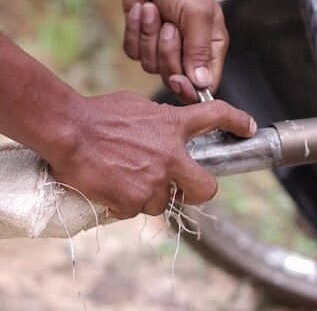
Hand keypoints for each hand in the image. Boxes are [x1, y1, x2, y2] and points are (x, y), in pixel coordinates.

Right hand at [45, 92, 256, 219]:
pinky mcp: (133, 201)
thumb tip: (163, 127)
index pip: (215, 116)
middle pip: (206, 188)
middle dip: (198, 191)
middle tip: (184, 188)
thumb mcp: (136, 106)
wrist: (68, 131)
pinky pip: (134, 210)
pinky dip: (124, 202)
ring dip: (148, 195)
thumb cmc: (97, 114)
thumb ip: (158, 119)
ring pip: (162, 203)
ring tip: (123, 178)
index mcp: (172, 126)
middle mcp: (170, 156)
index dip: (237, 120)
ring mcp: (153, 182)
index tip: (248, 127)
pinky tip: (109, 186)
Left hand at [118, 0, 227, 102]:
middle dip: (167, 52)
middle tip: (169, 26)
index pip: (206, 84)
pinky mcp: (143, 44)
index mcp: (211, 47)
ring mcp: (164, 50)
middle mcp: (189, 53)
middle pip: (175, 78)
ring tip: (155, 11)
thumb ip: (200, 50)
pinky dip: (135, 32)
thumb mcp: (197, 14)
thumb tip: (202, 83)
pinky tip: (143, 13)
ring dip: (150, 36)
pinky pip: (134, 53)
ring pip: (151, 66)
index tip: (179, 80)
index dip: (191, 89)